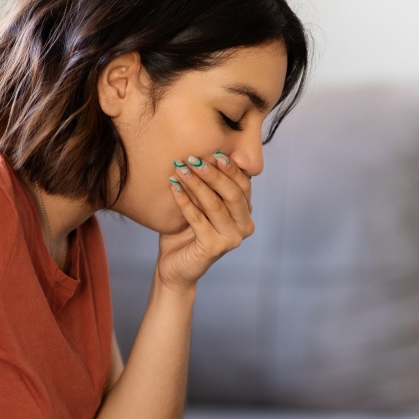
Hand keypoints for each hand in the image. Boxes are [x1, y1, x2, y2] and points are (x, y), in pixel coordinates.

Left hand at [157, 152, 253, 290]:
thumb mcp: (200, 205)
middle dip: (213, 173)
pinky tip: (173, 187)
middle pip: (232, 193)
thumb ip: (208, 186)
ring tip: (180, 168)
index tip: (213, 151)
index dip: (230, 167)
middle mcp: (244, 226)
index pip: (243, 185)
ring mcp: (231, 239)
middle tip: (193, 158)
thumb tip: (204, 154)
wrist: (175, 267)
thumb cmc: (186, 233)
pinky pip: (197, 219)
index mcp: (245, 213)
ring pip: (214, 205)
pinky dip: (184, 201)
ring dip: (196, 184)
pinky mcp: (214, 247)